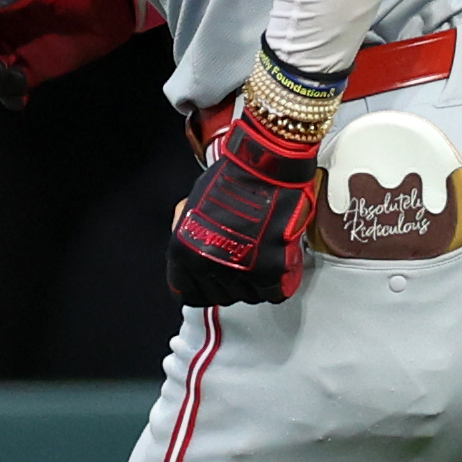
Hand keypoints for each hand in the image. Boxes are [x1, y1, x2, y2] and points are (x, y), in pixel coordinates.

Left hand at [166, 66, 329, 305]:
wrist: (266, 165)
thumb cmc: (231, 177)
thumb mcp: (193, 207)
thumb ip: (192, 236)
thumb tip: (194, 254)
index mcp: (183, 252)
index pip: (187, 293)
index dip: (202, 288)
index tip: (212, 284)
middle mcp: (207, 266)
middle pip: (220, 296)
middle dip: (231, 283)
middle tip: (244, 263)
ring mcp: (240, 271)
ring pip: (249, 296)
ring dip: (256, 283)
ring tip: (263, 257)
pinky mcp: (270, 271)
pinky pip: (274, 292)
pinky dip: (279, 282)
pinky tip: (278, 262)